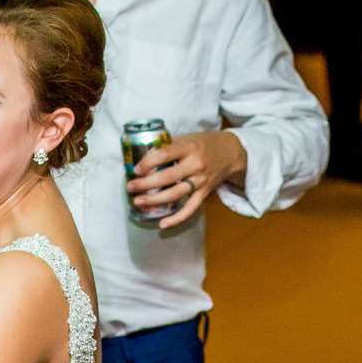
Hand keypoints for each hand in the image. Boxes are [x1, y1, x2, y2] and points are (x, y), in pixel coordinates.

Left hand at [128, 131, 244, 229]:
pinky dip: (177, 218)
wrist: (232, 153)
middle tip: (130, 187)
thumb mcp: (187, 138)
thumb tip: (143, 157)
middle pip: (167, 177)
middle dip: (146, 184)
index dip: (148, 163)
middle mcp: (195, 165)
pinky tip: (162, 224)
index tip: (136, 169)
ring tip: (138, 202)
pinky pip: (190, 209)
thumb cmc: (204, 143)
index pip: (165, 155)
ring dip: (155, 200)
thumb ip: (168, 147)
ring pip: (175, 194)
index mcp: (189, 148)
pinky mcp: (204, 193)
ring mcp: (201, 181)